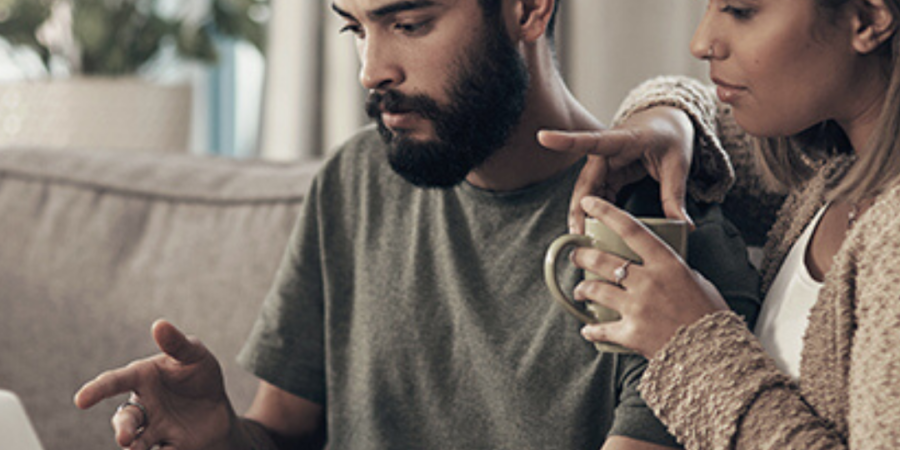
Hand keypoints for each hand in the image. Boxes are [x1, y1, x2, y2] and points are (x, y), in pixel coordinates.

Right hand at [74, 320, 235, 449]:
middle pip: (125, 418)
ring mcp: (154, 428)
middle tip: (124, 438)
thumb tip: (159, 324)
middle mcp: (143, 406)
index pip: (115, 382)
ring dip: (135, 448)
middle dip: (122, 428)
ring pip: (137, 442)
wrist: (218, 408)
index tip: (81, 400)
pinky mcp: (170, 446)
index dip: (97, 390)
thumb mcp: (194, 356)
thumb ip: (177, 344)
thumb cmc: (200, 376)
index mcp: (142, 378)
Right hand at [538, 106, 694, 234]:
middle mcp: (608, 150)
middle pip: (586, 180)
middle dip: (579, 207)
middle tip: (577, 232)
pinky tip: (595, 228)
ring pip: (587, 190)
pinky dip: (595, 211)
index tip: (543, 137)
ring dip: (583, 213)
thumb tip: (684, 225)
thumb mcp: (678, 164)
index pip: (592, 140)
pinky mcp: (607, 172)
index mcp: (625, 139)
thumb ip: (675, 195)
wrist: (668, 123)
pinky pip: (596, 194)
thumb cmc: (671, 136)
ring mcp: (605, 162)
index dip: (566, 141)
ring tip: (581, 236)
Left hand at [571, 197, 728, 357]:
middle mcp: (647, 281)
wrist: (714, 354)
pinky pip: (602, 328)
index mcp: (666, 263)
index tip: (588, 202)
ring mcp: (637, 307)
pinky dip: (592, 329)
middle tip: (576, 255)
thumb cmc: (711, 316)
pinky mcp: (631, 333)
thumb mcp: (698, 281)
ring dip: (583, 289)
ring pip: (596, 290)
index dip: (606, 212)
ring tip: (580, 291)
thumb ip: (674, 269)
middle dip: (582, 256)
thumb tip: (662, 264)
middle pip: (603, 260)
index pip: (630, 229)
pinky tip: (587, 329)